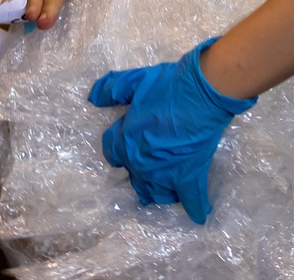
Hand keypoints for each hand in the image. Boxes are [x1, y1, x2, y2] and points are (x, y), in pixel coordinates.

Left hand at [88, 38, 255, 224]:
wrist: (200, 93)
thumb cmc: (167, 86)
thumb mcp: (135, 81)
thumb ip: (112, 88)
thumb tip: (93, 98)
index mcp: (126, 141)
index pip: (112, 152)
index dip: (118, 143)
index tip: (129, 137)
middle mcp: (140, 164)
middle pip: (132, 175)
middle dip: (137, 167)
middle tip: (149, 156)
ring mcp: (165, 175)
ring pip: (154, 193)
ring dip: (156, 189)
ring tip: (163, 183)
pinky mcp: (189, 178)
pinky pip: (191, 201)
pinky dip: (195, 208)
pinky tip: (198, 212)